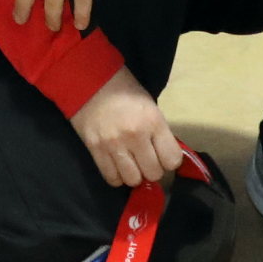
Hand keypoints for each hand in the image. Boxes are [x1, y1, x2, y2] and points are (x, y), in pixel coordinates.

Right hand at [69, 67, 184, 189]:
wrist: (90, 81)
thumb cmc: (125, 91)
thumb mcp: (150, 106)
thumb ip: (158, 132)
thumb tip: (165, 157)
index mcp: (153, 122)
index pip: (172, 160)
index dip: (170, 160)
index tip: (164, 155)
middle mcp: (135, 136)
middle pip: (153, 174)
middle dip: (152, 168)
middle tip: (146, 159)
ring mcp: (114, 145)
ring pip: (133, 180)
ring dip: (135, 175)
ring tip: (131, 163)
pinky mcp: (95, 150)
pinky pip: (111, 178)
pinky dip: (117, 176)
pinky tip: (117, 166)